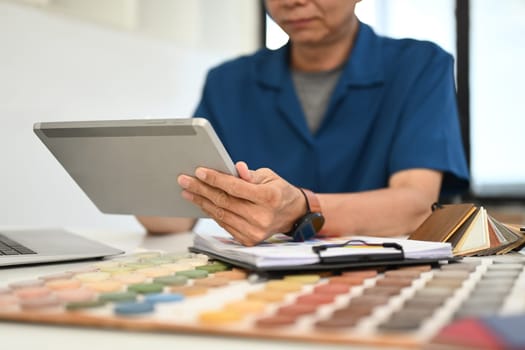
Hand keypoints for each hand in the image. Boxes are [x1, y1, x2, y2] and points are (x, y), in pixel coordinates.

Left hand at [177, 161, 306, 245]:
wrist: (293, 215)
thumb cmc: (279, 191)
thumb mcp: (269, 176)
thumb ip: (250, 174)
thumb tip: (235, 168)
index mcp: (269, 198)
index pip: (235, 187)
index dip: (215, 179)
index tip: (199, 171)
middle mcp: (262, 217)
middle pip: (224, 201)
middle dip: (201, 189)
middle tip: (184, 180)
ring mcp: (255, 231)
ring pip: (221, 214)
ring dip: (202, 202)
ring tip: (188, 191)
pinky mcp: (248, 240)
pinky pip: (224, 224)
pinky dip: (212, 212)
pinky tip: (202, 203)